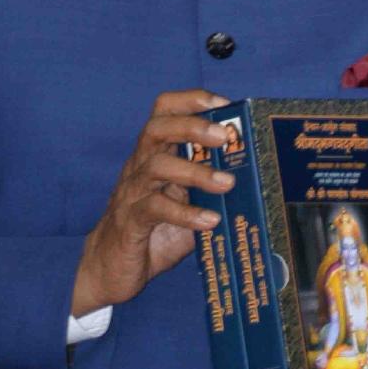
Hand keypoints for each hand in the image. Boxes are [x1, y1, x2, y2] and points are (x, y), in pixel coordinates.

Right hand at [71, 90, 233, 315]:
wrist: (111, 268)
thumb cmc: (155, 231)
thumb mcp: (188, 205)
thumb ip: (212, 192)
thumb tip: (256, 184)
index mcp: (155, 153)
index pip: (165, 110)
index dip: (192, 100)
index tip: (223, 104)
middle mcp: (140, 165)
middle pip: (158, 128)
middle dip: (192, 126)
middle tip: (224, 135)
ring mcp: (132, 192)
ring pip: (157, 165)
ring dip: (195, 171)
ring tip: (226, 182)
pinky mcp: (130, 220)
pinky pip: (155, 208)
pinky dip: (185, 213)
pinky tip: (209, 221)